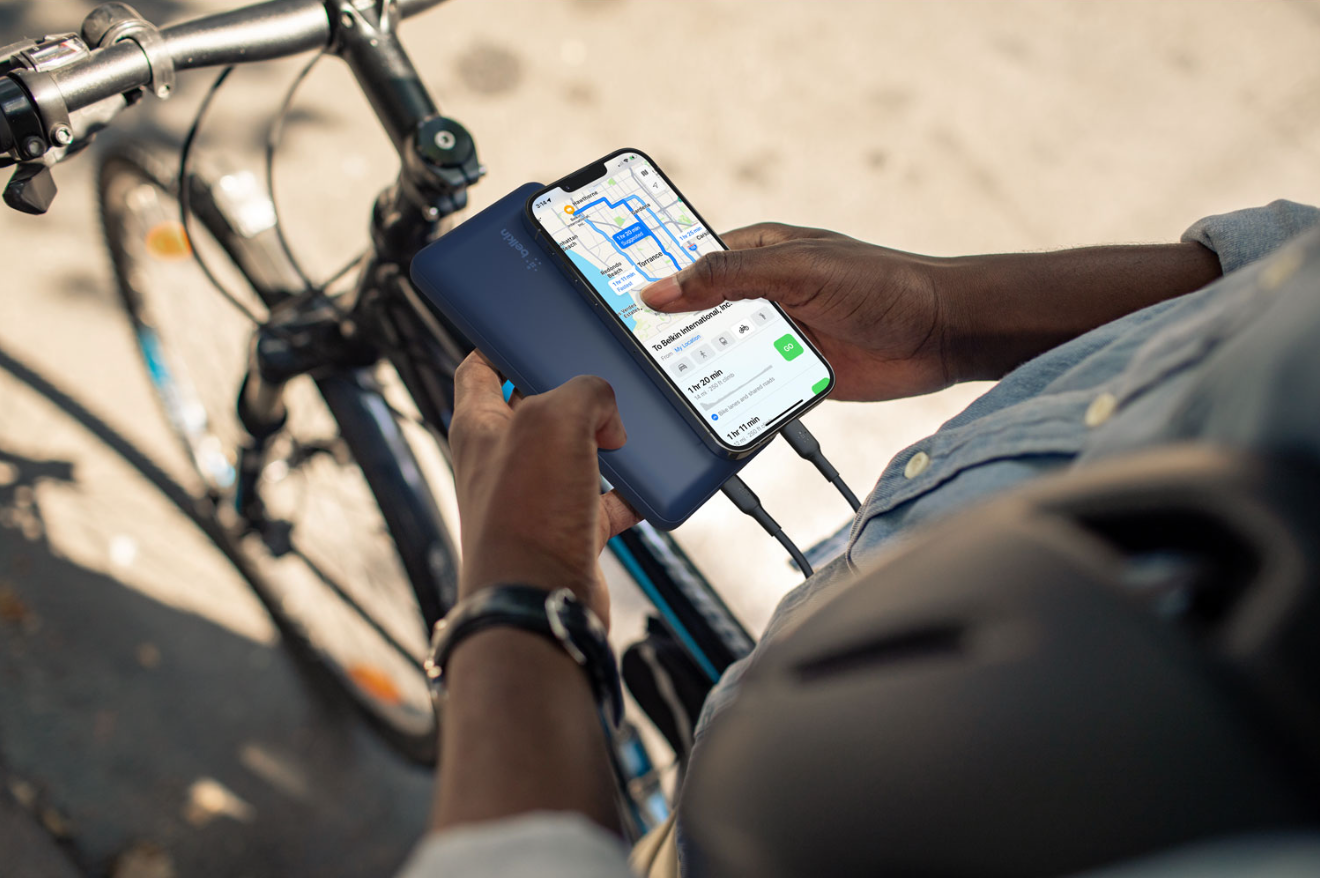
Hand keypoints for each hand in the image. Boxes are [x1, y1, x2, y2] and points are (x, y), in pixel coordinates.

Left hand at [448, 352, 641, 624]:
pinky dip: (627, 493)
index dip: (502, 343)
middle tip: (601, 385)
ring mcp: (535, 496)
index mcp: (479, 425)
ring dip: (605, 442)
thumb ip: (584, 393)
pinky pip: (603, 501)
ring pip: (575, 453)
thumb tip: (606, 412)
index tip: (531, 329)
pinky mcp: (567, 530)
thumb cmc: (524, 517)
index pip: (480, 366)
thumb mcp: (555, 421)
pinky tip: (646, 484)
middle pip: (538, 408)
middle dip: (573, 395)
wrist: (540, 601)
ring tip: (627, 432)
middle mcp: (502, 460)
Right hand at [640, 222, 952, 400]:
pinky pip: (747, 389)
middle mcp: (760, 294)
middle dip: (664, 333)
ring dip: (696, 371)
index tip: (605, 293)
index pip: (687, 260)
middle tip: (621, 352)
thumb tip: (661, 288)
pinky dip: (730, 399)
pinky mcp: (791, 375)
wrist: (944, 336)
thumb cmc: (883, 285)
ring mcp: (775, 336)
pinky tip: (704, 412)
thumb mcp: (799, 271)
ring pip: (716, 356)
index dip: (649, 274)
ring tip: (653, 389)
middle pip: (695, 315)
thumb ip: (729, 278)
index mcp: (756, 254)